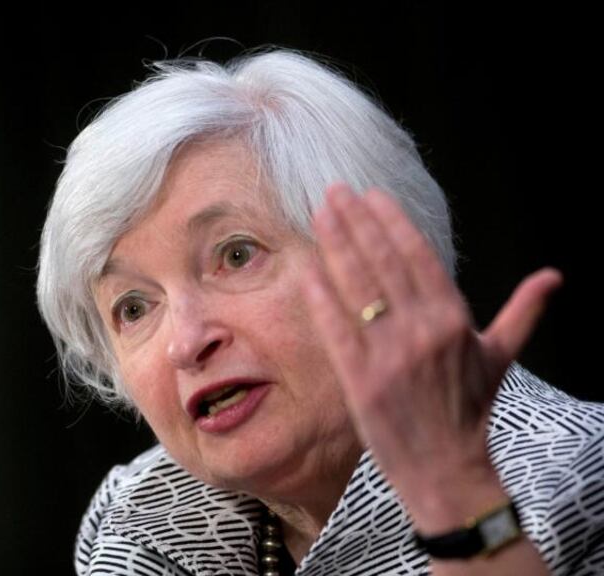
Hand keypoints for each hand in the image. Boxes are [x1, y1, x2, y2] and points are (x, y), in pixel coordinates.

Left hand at [303, 183, 561, 529]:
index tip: (370, 196)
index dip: (391, 222)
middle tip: (333, 190)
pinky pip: (335, 328)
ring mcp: (389, 354)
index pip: (417, 256)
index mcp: (453, 319)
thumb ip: (522, 312)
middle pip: (382, 262)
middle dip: (356, 222)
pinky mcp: (360, 379)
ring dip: (335, 245)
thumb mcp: (499, 358)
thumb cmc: (469, 411)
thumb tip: (553, 276)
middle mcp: (422, 331)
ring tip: (318, 213)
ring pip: (357, 286)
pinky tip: (306, 267)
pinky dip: (320, 295)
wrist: (446, 468)